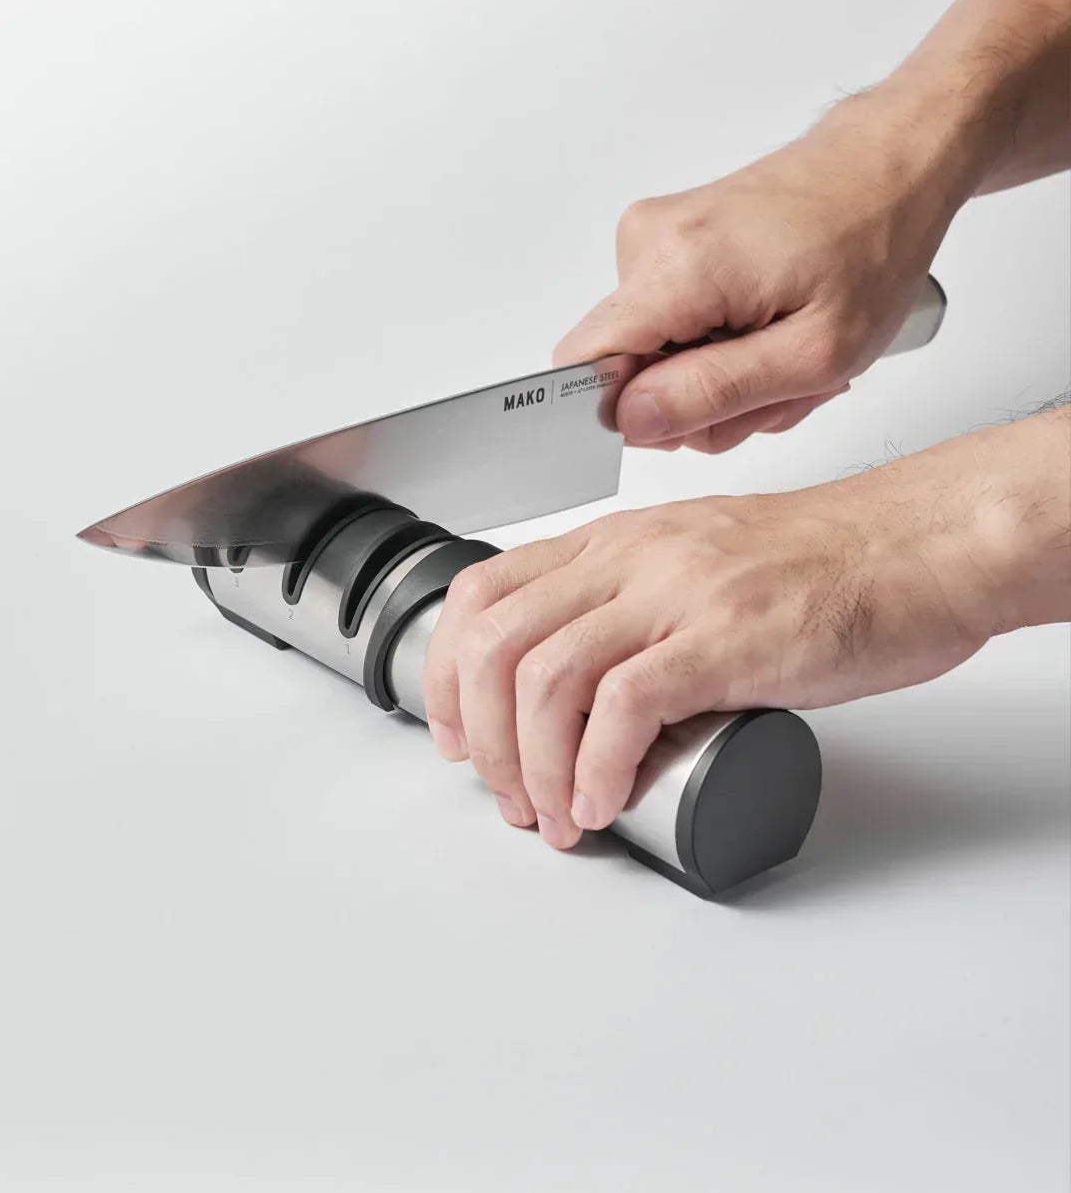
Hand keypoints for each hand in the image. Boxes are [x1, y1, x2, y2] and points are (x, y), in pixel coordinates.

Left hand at [421, 411, 1070, 846]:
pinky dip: (598, 767)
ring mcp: (677, 593)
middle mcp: (631, 558)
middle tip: (510, 798)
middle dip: (484, 740)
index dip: (445, 673)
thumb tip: (581, 709)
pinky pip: (625, 704)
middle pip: (496, 643)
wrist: (915, 551)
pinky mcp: (727, 637)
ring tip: (560, 817)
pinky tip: (606, 802)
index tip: (457, 735)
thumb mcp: (694, 569)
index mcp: (614, 542)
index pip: (480, 592)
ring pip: (545, 678)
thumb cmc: (820, 568)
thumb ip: (630, 617)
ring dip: (535, 768)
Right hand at [554, 93, 968, 453]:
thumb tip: (631, 421)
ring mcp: (653, 237)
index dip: (631, 412)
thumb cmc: (872, 243)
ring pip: (652, 355)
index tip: (699, 415)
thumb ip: (713, 394)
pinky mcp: (668, 240)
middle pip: (625, 371)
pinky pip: (669, 326)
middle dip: (700, 401)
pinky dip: (722, 345)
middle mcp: (649, 241)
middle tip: (778, 384)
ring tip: (785, 352)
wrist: (891, 165)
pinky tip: (771, 330)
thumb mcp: (814, 353)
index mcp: (677, 267)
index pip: (584, 365)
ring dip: (721, 376)